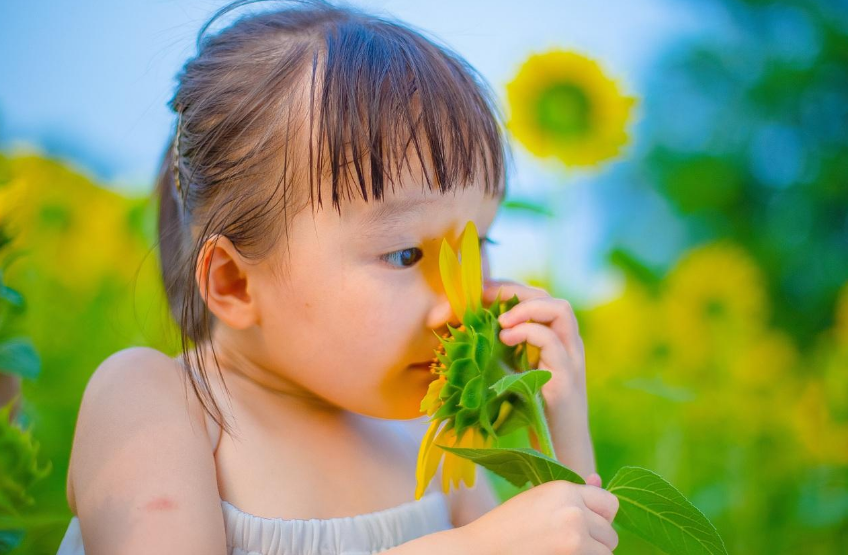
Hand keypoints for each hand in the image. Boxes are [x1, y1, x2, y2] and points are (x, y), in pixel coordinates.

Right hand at [464, 478, 618, 554]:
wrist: (479, 552)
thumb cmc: (506, 528)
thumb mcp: (537, 501)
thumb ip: (571, 495)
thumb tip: (599, 478)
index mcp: (564, 490)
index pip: (610, 503)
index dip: (599, 517)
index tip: (583, 525)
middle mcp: (574, 512)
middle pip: (610, 533)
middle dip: (594, 541)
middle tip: (563, 543)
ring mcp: (575, 540)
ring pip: (607, 553)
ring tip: (559, 551)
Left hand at [483, 278, 595, 477]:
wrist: (559, 456)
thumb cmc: (532, 416)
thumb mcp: (513, 375)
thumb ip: (502, 352)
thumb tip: (464, 329)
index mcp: (556, 341)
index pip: (538, 298)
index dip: (508, 289)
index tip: (478, 292)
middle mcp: (569, 345)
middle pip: (550, 298)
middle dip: (514, 291)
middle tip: (483, 298)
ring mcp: (571, 361)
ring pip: (560, 310)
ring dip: (525, 308)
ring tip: (500, 321)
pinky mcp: (566, 380)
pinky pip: (553, 343)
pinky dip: (528, 333)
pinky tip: (505, 339)